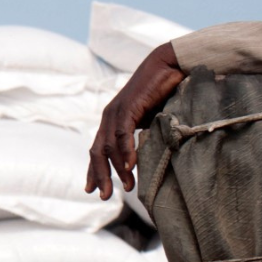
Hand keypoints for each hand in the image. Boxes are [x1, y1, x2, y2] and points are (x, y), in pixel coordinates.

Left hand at [86, 43, 185, 199]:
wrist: (169, 65)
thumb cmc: (162, 91)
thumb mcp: (148, 119)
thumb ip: (141, 135)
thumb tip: (143, 156)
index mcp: (111, 121)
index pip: (97, 150)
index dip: (93, 170)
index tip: (92, 189)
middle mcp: (109, 117)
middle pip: (97, 152)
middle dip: (100, 176)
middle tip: (103, 196)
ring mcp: (116, 112)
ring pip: (109, 147)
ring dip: (117, 169)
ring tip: (126, 187)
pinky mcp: (128, 107)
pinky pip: (123, 134)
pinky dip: (125, 151)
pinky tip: (129, 167)